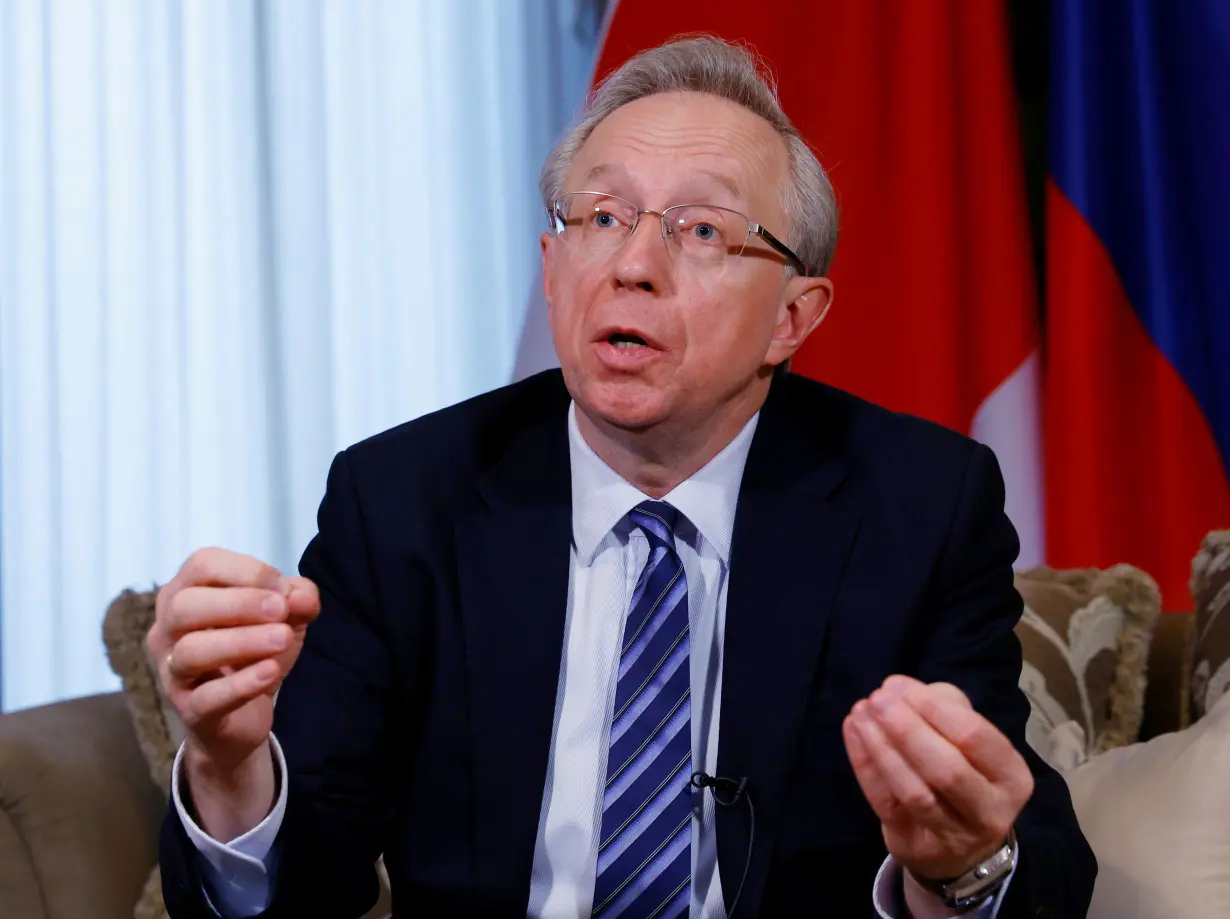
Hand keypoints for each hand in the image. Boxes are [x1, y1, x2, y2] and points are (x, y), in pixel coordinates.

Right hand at [147, 548, 319, 837]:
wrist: (245, 715)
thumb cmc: (262, 648)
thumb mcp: (287, 619)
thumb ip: (299, 602)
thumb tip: (307, 594)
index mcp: (189, 590)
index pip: (204, 564)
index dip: (248, 571)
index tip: (287, 587)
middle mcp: (169, 627)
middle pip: (188, 605)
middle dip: (241, 603)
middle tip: (286, 609)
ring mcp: (171, 671)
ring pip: (190, 650)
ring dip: (241, 642)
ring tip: (286, 641)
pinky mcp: (186, 711)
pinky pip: (206, 698)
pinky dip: (241, 684)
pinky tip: (272, 675)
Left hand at [842, 675, 1031, 883]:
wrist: (961, 845)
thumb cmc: (965, 772)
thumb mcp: (968, 737)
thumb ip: (944, 705)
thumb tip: (899, 688)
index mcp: (1012, 777)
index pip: (974, 737)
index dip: (933, 707)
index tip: (898, 684)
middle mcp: (990, 812)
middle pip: (946, 768)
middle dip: (907, 728)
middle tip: (878, 698)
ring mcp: (953, 836)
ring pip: (914, 790)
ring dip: (881, 746)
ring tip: (860, 712)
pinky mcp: (915, 845)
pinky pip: (886, 802)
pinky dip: (866, 764)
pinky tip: (854, 732)